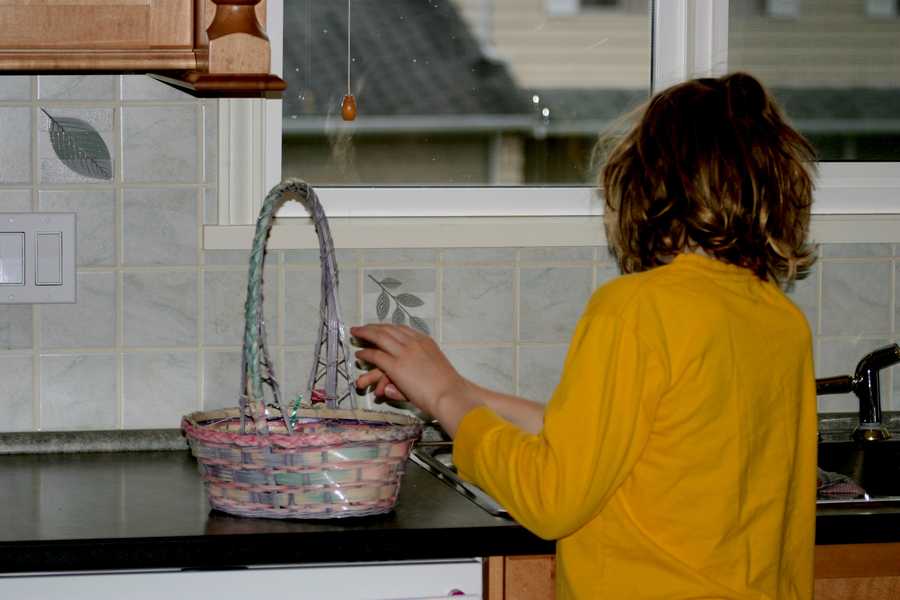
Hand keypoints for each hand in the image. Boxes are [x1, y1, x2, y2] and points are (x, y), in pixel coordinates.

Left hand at [351, 324, 482, 432]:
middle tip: (363, 327)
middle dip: (373, 327)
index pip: (401, 329)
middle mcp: (414, 342)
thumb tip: (409, 374)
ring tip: (356, 333)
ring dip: (365, 333)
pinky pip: (376, 355)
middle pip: (388, 329)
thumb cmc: (447, 387)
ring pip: (379, 337)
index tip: (379, 328)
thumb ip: (417, 368)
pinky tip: (359, 354)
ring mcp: (404, 353)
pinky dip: (366, 353)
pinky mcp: (396, 366)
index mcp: (425, 341)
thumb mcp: (433, 369)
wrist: (450, 394)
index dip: (387, 328)